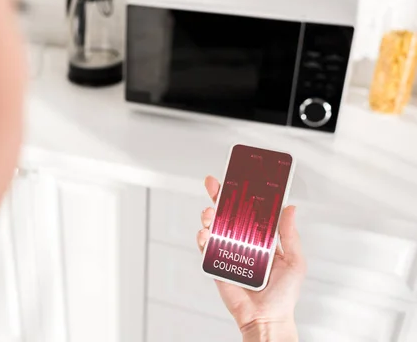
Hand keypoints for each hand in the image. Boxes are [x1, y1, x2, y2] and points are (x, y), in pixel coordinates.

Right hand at [197, 176, 305, 341]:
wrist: (267, 318)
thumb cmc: (283, 294)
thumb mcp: (295, 260)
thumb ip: (288, 234)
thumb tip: (290, 208)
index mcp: (261, 238)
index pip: (248, 210)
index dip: (241, 194)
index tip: (237, 178)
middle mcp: (242, 241)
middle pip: (227, 213)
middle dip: (218, 196)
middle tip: (214, 184)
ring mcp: (228, 251)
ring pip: (213, 227)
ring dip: (209, 216)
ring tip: (211, 213)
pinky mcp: (216, 264)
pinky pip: (205, 247)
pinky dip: (203, 238)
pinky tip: (206, 233)